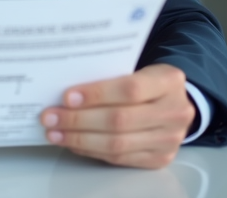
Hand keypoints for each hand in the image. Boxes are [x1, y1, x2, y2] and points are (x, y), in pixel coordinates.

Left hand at [40, 64, 195, 168]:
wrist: (176, 102)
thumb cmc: (147, 81)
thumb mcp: (139, 67)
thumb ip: (111, 74)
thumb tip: (67, 89)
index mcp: (169, 81)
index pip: (130, 89)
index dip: (96, 94)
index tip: (66, 96)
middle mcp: (175, 112)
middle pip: (119, 120)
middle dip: (78, 120)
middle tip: (50, 117)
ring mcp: (169, 139)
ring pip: (117, 144)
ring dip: (80, 139)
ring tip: (55, 132)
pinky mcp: (160, 159)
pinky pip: (119, 158)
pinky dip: (91, 150)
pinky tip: (73, 143)